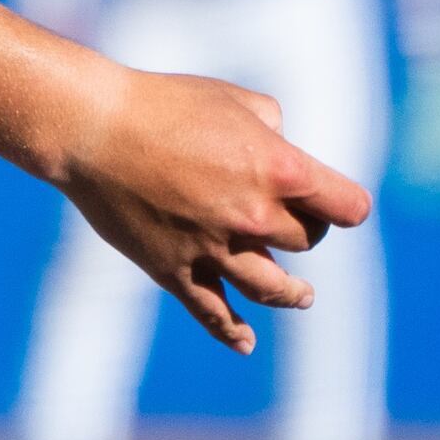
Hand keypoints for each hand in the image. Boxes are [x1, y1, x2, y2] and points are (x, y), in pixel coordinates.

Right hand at [51, 65, 373, 355]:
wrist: (93, 129)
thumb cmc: (162, 103)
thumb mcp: (230, 98)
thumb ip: (270, 124)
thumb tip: (280, 147)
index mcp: (278, 169)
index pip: (345, 206)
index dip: (346, 204)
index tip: (341, 206)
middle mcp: (255, 215)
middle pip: (306, 241)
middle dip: (305, 230)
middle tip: (294, 222)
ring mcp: (216, 248)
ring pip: (274, 288)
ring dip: (294, 294)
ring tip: (304, 296)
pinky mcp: (176, 270)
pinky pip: (214, 313)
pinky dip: (233, 332)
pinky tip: (246, 342)